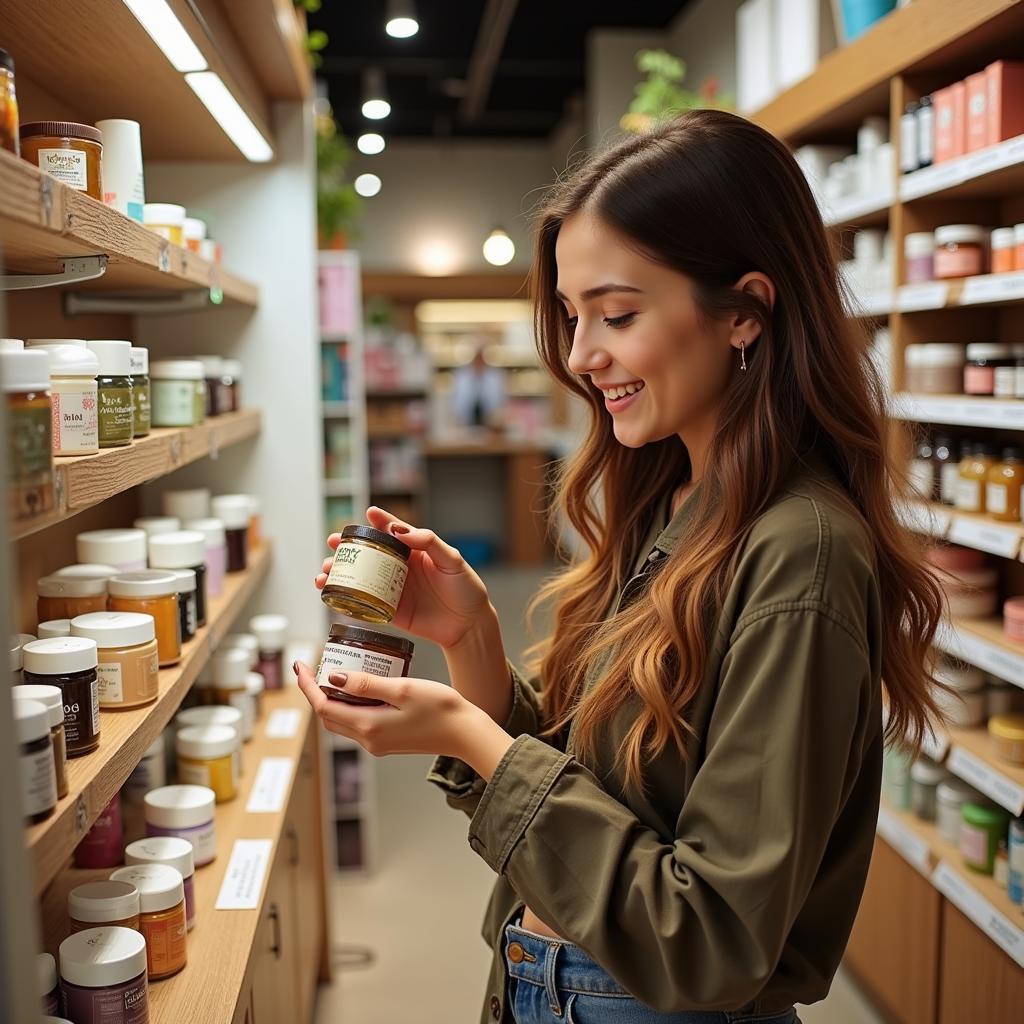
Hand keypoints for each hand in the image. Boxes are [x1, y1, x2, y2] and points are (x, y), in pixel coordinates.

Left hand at [294, 661, 513, 777]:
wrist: (465, 733)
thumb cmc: (440, 709)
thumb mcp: (402, 688)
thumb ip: (366, 684)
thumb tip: (333, 678)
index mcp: (368, 726)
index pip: (324, 707)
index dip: (308, 687)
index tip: (300, 666)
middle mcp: (369, 740)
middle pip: (328, 717)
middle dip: (315, 693)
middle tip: (312, 668)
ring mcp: (378, 743)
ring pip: (342, 721)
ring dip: (332, 700)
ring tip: (333, 674)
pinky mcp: (387, 741)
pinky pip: (358, 723)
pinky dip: (350, 706)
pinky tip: (359, 688)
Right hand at [314, 507, 493, 649]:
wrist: (469, 625)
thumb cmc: (466, 589)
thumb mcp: (452, 560)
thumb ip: (428, 542)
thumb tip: (399, 530)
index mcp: (415, 550)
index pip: (393, 531)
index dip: (378, 521)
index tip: (366, 514)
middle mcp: (400, 567)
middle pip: (368, 553)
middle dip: (347, 547)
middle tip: (333, 542)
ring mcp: (392, 588)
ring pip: (360, 576)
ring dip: (339, 572)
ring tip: (324, 571)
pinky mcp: (389, 610)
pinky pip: (364, 603)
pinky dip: (345, 598)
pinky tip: (330, 594)